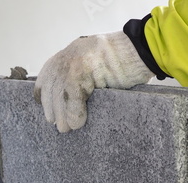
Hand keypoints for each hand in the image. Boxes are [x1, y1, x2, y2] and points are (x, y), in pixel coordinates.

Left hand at [34, 31, 154, 132]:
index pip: (48, 76)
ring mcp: (76, 58)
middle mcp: (70, 54)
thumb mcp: (98, 67)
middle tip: (59, 126)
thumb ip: (83, 79)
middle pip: (52, 86)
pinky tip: (78, 123)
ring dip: (63, 114)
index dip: (45, 96)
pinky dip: (74, 112)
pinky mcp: (84, 66)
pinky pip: (73, 93)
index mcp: (71, 53)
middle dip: (53, 109)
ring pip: (60, 91)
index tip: (48, 111)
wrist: (143, 50)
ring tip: (67, 128)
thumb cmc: (126, 63)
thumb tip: (70, 105)